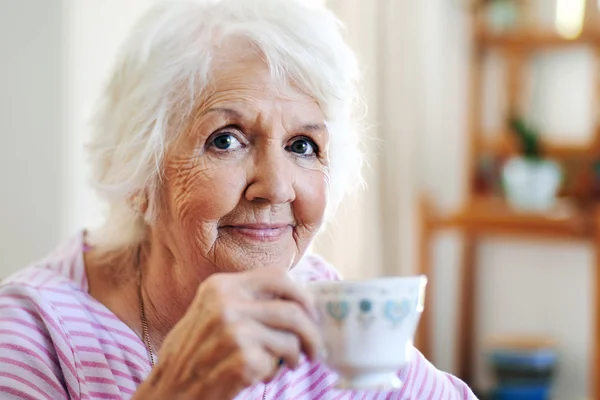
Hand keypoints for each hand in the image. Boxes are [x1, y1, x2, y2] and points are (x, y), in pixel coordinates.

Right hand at [133, 267, 321, 399]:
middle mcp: (227, 303)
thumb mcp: (210, 314)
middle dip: (311, 332)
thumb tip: (296, 302)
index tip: (312, 313)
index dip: (302, 295)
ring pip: (290, 338)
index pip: (278, 277)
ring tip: (288, 365)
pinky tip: (257, 376)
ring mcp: (234, 331)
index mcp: (221, 286)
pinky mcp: (241, 359)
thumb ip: (245, 301)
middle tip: (315, 349)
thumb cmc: (193, 355)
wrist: (168, 391)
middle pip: (292, 310)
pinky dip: (272, 373)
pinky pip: (276, 363)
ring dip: (295, 356)